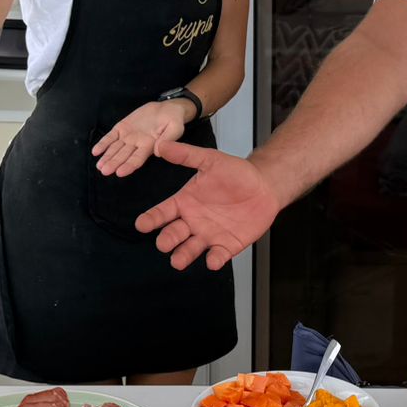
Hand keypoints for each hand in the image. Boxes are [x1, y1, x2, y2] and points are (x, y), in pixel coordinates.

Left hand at [93, 101, 187, 177]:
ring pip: (115, 148)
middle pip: (124, 156)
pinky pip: (111, 137)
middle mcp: (137, 144)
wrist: (167, 109)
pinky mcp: (122, 128)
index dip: (129, 165)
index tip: (120, 172)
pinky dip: (103, 144)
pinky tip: (96, 151)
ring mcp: (128, 136)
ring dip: (107, 157)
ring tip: (99, 166)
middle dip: (114, 163)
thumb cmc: (173, 120)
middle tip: (105, 171)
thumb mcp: (175, 128)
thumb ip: (168, 139)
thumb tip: (158, 152)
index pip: (137, 159)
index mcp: (149, 146)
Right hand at [136, 140, 283, 269]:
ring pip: (191, 249)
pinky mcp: (227, 246)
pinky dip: (214, 260)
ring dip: (183, 256)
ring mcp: (209, 235)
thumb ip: (186, 155)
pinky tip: (212, 261)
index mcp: (185, 202)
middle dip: (167, 240)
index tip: (142, 224)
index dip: (151, 219)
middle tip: (163, 244)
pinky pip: (217, 255)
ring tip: (177, 261)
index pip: (162, 213)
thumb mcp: (210, 160)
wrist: (264, 186)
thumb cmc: (235, 173)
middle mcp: (192, 222)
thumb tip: (161, 145)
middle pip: (173, 234)